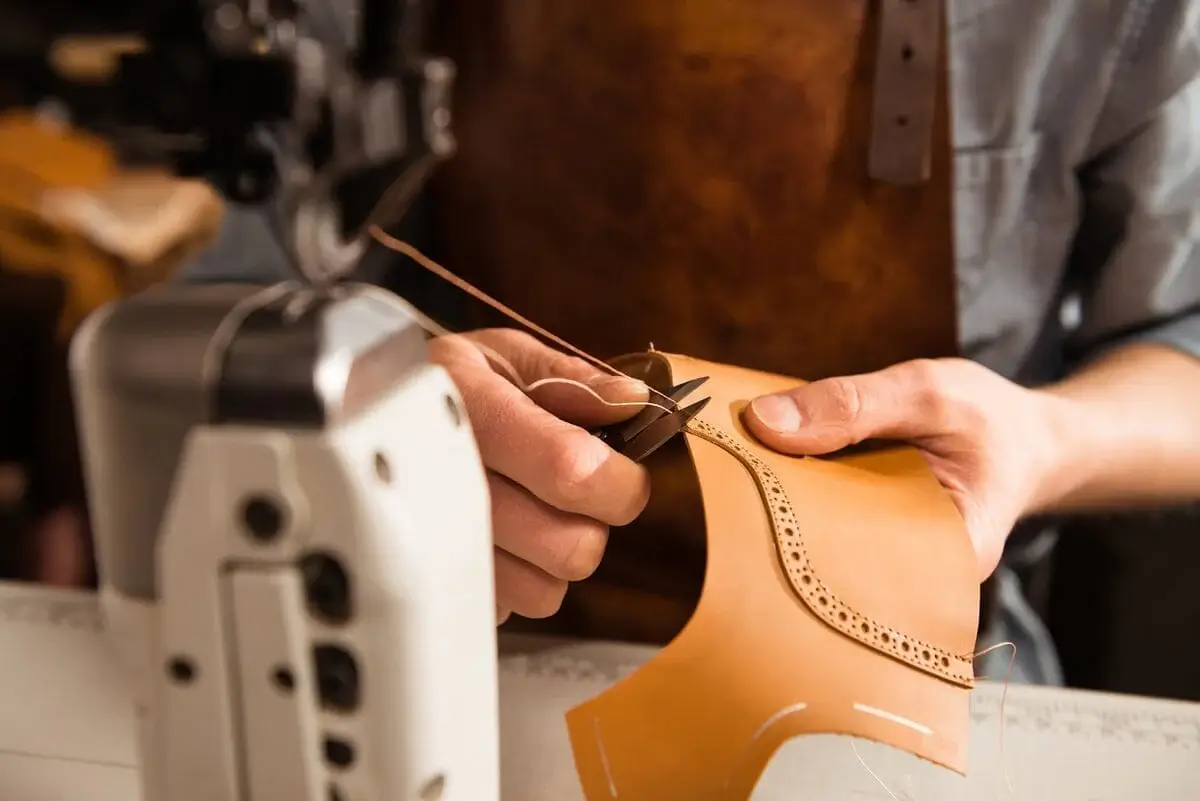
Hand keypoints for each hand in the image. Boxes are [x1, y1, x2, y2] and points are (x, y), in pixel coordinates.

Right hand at [429, 329, 651, 622]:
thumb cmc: (452, 385)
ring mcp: (432, 539)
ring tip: (536, 511)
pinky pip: (512, 608)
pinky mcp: (434, 584)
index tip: (622, 472)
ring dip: (557, 555)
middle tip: (578, 493)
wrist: (367, 416)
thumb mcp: (505, 356)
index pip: (566, 468)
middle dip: (593, 521)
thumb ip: (574, 379)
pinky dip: (522, 580)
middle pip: (568, 546)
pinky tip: (504, 536)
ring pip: (546, 590)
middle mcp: (444, 477)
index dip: (617, 480)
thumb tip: (633, 400)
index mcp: (468, 406)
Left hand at [743, 358, 1068, 579]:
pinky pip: (822, 521)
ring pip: (819, 540)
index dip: (800, 535)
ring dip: (780, 505)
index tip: (749, 501)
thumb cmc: (990, 419)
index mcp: (950, 556)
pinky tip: (762, 473)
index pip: (859, 564)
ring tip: (737, 478)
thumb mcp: (928, 392)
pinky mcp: (866, 537)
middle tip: (729, 486)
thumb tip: (764, 421)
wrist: (1024, 437)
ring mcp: (889, 561)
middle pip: (830, 557)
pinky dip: (795, 494)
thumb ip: (853, 404)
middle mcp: (916, 575)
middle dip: (779, 521)